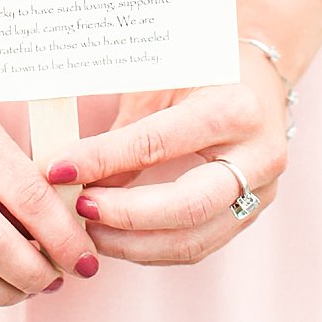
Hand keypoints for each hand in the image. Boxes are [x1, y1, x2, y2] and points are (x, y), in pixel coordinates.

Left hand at [45, 44, 288, 265]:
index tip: (59, 169)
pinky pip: (197, 247)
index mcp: (236, 108)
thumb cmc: (203, 72)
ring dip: (131, 244)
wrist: (259, 79)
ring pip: (192, 240)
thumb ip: (125, 132)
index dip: (103, 159)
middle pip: (187, 207)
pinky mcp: (252, 212)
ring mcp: (262, 190)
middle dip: (123, 216)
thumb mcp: (163, 82)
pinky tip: (117, 238)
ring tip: (88, 231)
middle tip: (77, 208)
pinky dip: (150, 249)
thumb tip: (72, 176)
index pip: (157, 144)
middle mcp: (259, 154)